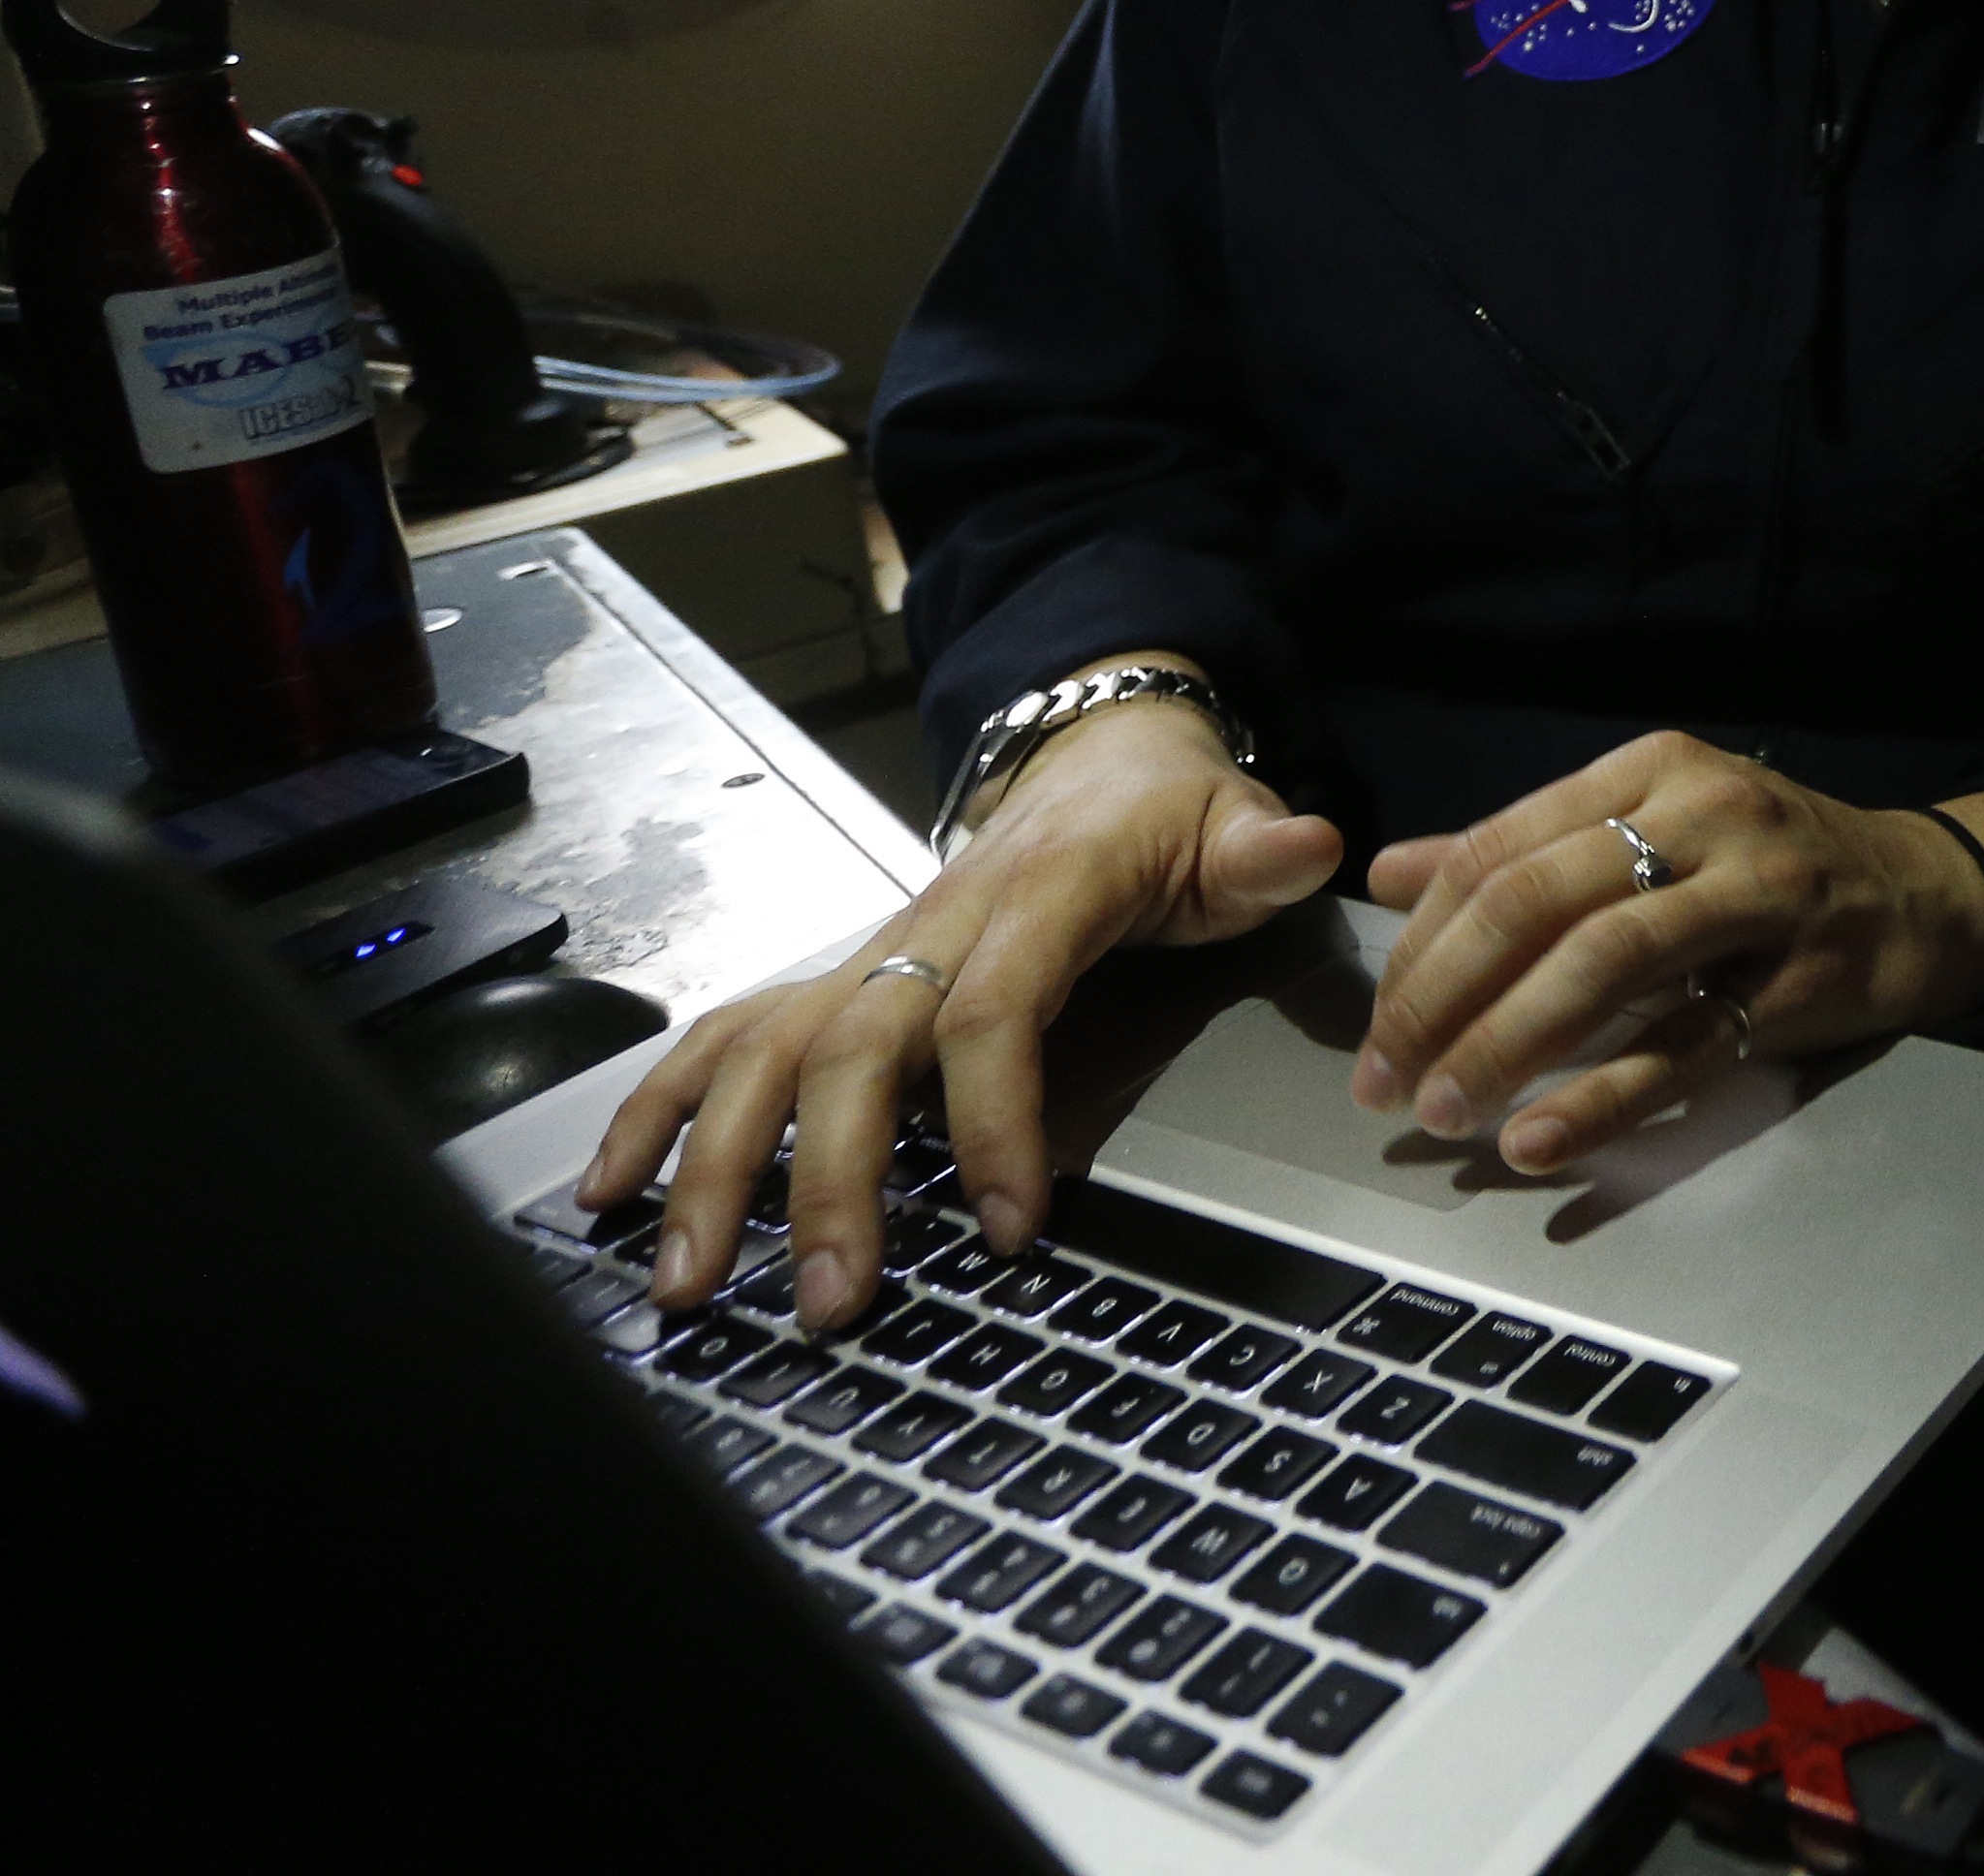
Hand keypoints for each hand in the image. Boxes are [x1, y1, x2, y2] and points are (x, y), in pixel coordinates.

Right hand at [578, 682, 1339, 1327]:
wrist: (1101, 750)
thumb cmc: (1170, 811)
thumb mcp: (1232, 822)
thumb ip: (1263, 853)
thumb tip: (1310, 851)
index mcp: (1038, 893)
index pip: (995, 1010)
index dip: (997, 1117)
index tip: (1012, 1224)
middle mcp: (931, 922)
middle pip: (853, 1048)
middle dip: (830, 1179)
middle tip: (833, 1298)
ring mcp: (873, 950)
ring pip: (766, 1053)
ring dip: (716, 1166)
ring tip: (687, 1282)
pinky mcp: (838, 978)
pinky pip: (728, 1038)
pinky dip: (657, 1111)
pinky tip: (608, 1194)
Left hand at [1354, 736, 1983, 1174]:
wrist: (1934, 891)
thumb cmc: (1776, 864)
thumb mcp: (1656, 828)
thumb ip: (1527, 848)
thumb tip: (1390, 874)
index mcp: (1651, 771)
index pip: (1499, 851)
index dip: (1420, 945)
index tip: (1374, 1030)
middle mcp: (1703, 814)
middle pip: (1537, 901)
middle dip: (1441, 1000)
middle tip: (1386, 1083)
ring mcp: (1760, 893)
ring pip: (1604, 963)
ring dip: (1505, 1045)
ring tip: (1447, 1113)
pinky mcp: (1802, 977)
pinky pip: (1686, 1044)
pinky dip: (1603, 1098)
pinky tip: (1539, 1141)